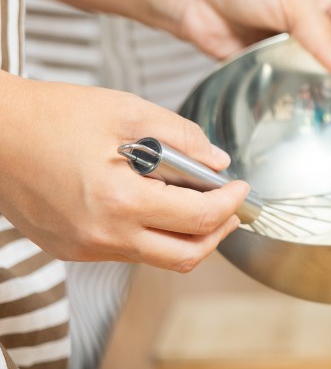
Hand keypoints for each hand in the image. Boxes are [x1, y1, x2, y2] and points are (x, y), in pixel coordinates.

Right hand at [0, 76, 248, 270]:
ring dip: (184, 234)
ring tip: (195, 200)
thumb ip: (182, 136)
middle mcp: (100, 236)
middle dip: (218, 233)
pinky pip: (124, 251)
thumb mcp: (127, 111)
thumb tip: (218, 160)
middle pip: (184, 256)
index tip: (242, 186)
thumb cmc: (51, 116)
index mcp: (118, 201)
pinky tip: (154, 203)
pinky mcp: (68, 248)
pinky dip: (150, 233)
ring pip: (154, 257)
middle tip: (231, 208)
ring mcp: (82, 248)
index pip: (198, 220)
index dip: (230, 204)